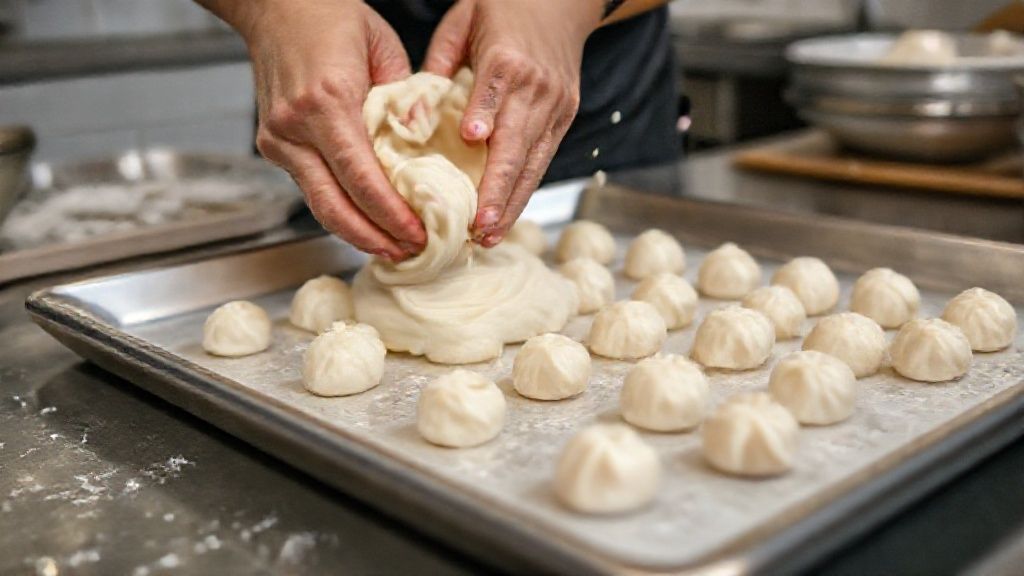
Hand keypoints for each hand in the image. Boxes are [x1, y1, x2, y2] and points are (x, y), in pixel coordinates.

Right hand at [241, 0, 424, 259]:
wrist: (275, 4)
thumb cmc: (331, 16)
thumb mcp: (384, 49)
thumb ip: (405, 101)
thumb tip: (425, 146)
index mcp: (327, 102)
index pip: (362, 179)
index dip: (391, 215)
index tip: (418, 235)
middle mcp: (295, 127)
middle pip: (334, 206)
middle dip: (373, 238)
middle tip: (408, 254)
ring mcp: (277, 139)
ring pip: (318, 205)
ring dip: (356, 233)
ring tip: (391, 247)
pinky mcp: (273, 144)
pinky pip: (310, 187)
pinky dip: (340, 209)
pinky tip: (367, 220)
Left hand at [423, 0, 602, 245]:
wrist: (564, 0)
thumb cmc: (504, 7)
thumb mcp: (464, 18)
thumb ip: (439, 62)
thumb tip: (413, 113)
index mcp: (506, 57)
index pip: (494, 91)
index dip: (484, 116)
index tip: (471, 140)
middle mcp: (536, 87)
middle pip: (517, 144)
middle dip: (498, 190)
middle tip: (479, 227)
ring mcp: (555, 105)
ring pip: (534, 162)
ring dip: (513, 203)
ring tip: (490, 235)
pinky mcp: (565, 116)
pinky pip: (543, 159)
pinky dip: (525, 189)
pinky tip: (507, 216)